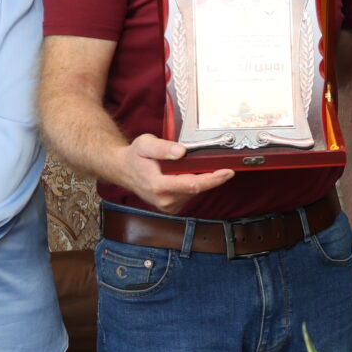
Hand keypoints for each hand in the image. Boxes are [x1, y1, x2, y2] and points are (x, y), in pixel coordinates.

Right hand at [119, 133, 233, 212]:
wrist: (124, 170)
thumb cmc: (134, 157)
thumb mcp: (144, 144)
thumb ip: (162, 147)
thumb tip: (181, 152)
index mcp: (158, 186)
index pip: (192, 185)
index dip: (213, 179)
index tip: (228, 172)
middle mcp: (165, 200)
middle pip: (197, 188)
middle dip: (211, 177)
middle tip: (222, 165)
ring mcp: (168, 206)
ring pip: (195, 192)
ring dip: (201, 179)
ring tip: (193, 166)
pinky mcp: (172, 207)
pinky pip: (190, 194)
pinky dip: (193, 183)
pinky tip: (187, 174)